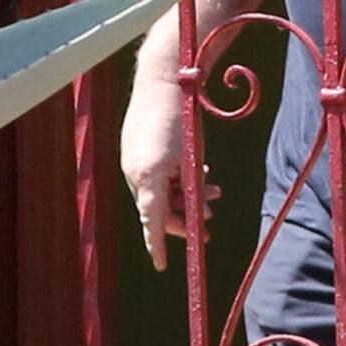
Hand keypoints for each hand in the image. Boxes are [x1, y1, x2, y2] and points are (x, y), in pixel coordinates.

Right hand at [121, 68, 205, 271]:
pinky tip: (197, 173)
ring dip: (185, 198)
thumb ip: (190, 188)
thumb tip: (192, 214)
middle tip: (209, 225)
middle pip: (159, 210)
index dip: (158, 245)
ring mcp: (132, 162)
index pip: (153, 221)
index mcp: (147, 176)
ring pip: (159, 193)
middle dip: (185, 218)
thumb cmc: (181, 118)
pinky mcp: (135, 152)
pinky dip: (175, 182)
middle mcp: (135, 172)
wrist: (162, 79)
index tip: (161, 266)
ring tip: (213, 192)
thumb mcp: (191, 157)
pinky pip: (154, 177)